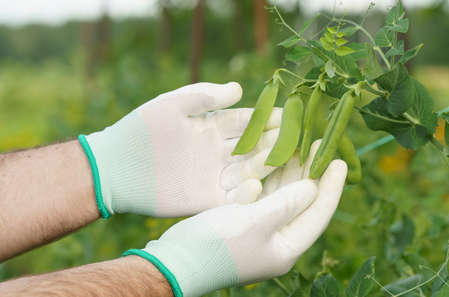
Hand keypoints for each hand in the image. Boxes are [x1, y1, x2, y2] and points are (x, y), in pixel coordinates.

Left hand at [79, 82, 280, 217]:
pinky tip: (265, 185)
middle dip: (275, 140)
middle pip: (253, 145)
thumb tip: (239, 89)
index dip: (266, 117)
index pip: (245, 121)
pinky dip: (250, 192)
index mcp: (210, 127)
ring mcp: (213, 175)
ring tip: (291, 160)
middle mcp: (217, 151)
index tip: (288, 114)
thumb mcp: (172, 105)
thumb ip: (204, 96)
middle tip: (299, 137)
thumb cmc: (141, 130)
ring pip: (249, 169)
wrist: (117, 166)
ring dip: (269, 165)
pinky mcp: (207, 198)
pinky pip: (234, 196)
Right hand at [124, 141, 346, 296]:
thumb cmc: (216, 245)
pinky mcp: (244, 222)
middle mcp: (277, 240)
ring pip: (284, 197)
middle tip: (318, 145)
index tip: (340, 160)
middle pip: (302, 203)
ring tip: (300, 146)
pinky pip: (265, 197)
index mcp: (286, 247)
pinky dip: (270, 179)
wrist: (177, 261)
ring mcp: (260, 231)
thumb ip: (285, 203)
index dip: (331, 187)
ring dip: (291, 173)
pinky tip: (274, 160)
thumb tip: (312, 188)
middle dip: (311, 174)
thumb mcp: (254, 222)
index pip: (318, 214)